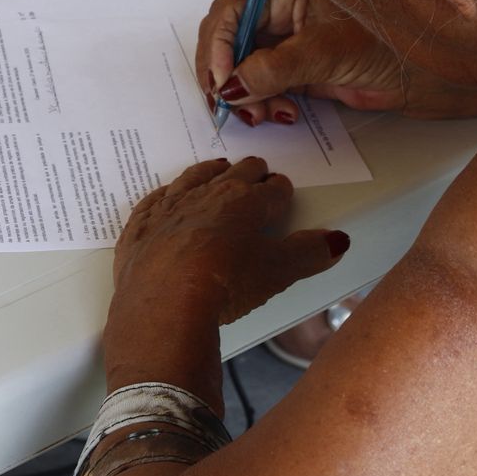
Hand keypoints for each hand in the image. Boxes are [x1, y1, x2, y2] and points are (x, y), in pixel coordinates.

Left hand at [111, 157, 348, 327]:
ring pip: (193, 178)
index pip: (271, 189)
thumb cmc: (224, 285)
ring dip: (209, 172)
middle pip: (235, 174)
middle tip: (258, 177)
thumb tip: (336, 241)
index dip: (280, 190)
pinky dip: (165, 195)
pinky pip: (154, 200)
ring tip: (218, 168)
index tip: (282, 192)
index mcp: (245, 202)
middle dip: (250, 173)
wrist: (163, 307)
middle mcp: (206, 195)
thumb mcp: (278, 273)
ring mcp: (169, 209)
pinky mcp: (139, 228)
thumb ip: (309, 253)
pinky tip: (166, 195)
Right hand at [195, 0, 476, 122]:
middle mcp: (283, 12)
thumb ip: (277, 68)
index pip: (231, 10)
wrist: (432, 74)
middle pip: (228, 39)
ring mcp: (288, 42)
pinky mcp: (298, 71)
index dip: (217, 44)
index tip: (220, 79)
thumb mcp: (329, 53)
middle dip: (223, 74)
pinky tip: (279, 115)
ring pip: (241, 67)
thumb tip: (232, 85)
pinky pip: (261, 87)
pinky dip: (260, 104)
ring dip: (242, 95)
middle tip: (228, 105)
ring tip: (260, 116)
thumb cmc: (394, 44)